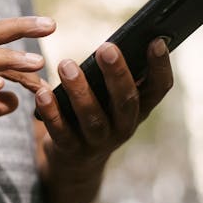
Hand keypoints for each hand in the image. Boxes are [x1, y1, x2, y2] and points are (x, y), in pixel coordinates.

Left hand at [34, 38, 173, 171]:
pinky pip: (61, 132)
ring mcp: (98, 142)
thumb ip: (113, 77)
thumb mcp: (110, 99)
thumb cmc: (95, 114)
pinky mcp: (71, 150)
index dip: (160, 66)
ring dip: (80, 90)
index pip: (159, 88)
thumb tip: (111, 44)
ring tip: (66, 65)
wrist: (75, 162)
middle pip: (126, 101)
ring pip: (92, 117)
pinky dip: (52, 112)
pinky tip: (42, 93)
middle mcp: (124, 127)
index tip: (156, 40)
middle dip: (117, 74)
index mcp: (139, 110)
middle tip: (106, 48)